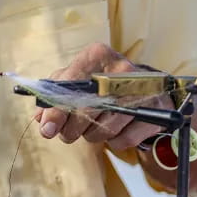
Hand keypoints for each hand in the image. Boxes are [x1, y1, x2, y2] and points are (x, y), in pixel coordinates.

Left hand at [37, 43, 173, 149]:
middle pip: (86, 111)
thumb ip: (53, 94)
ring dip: (91, 135)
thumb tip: (41, 119)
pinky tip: (114, 128)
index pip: (71, 85)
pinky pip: (123, 140)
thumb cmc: (99, 81)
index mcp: (97, 55)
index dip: (56, 111)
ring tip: (92, 126)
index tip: (47, 129)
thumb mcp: (74, 77)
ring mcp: (142, 91)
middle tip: (67, 133)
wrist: (144, 84)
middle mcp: (122, 70)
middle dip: (71, 129)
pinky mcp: (155, 112)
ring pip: (104, 129)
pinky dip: (113, 140)